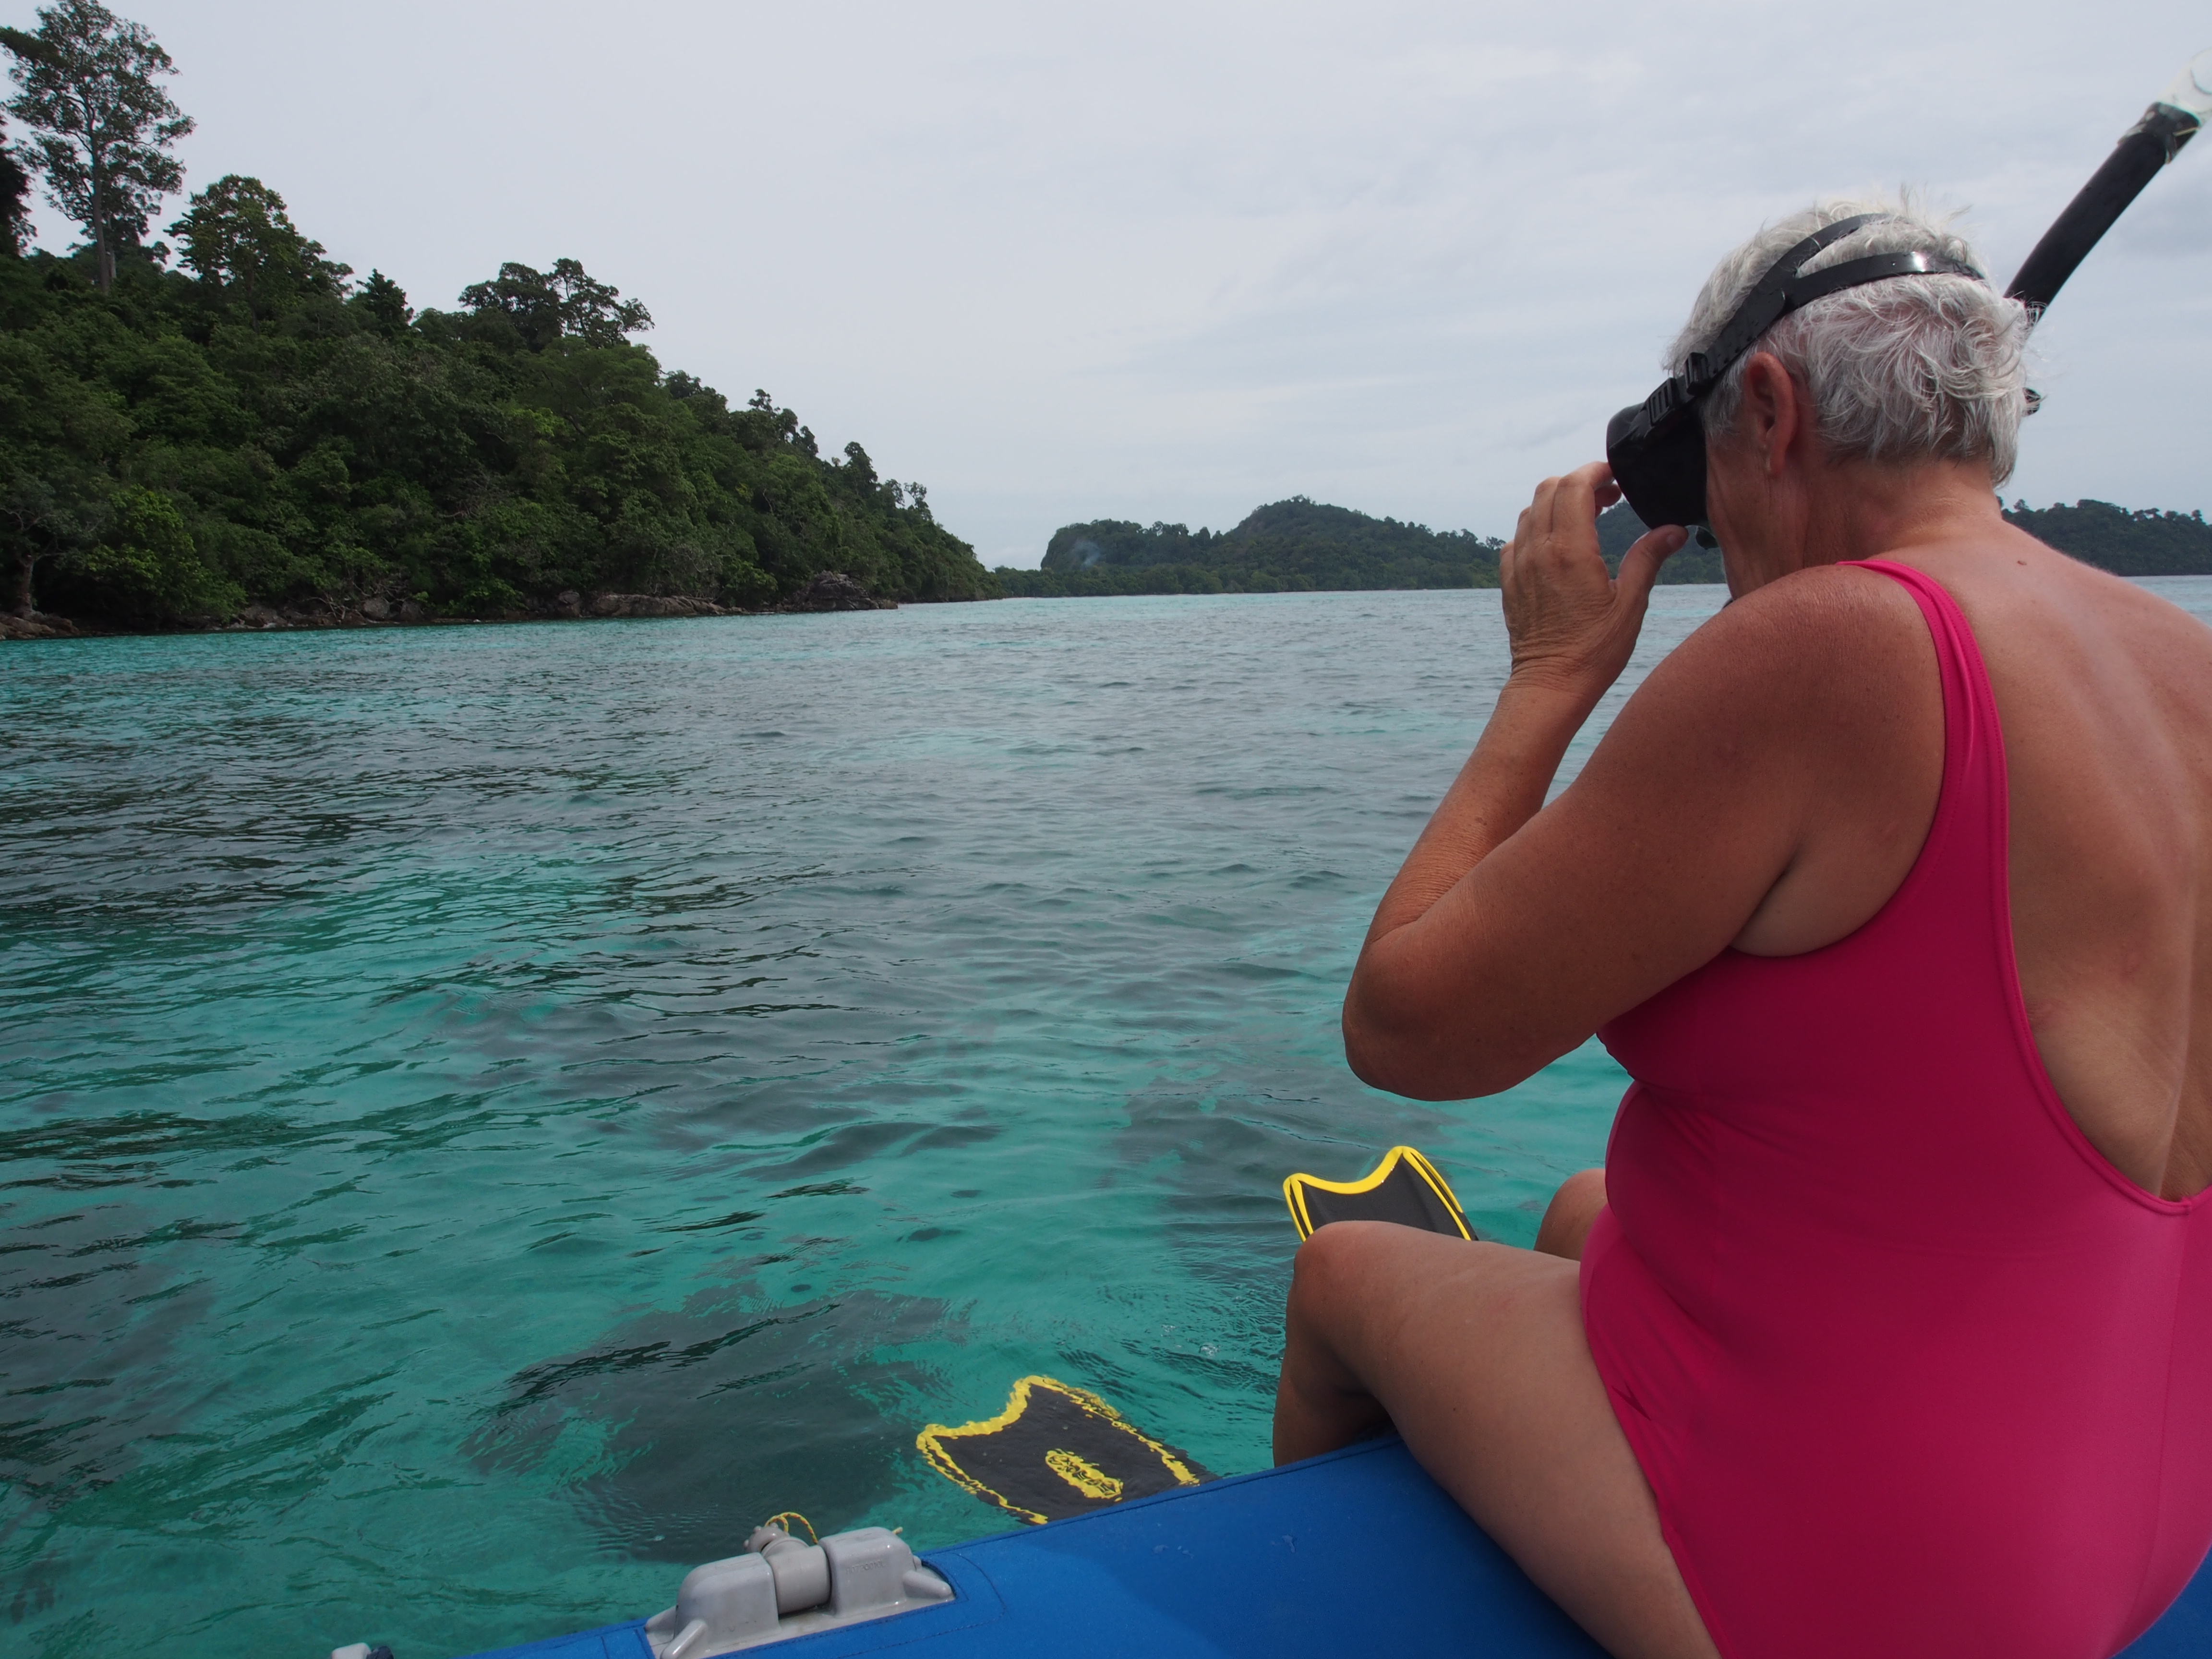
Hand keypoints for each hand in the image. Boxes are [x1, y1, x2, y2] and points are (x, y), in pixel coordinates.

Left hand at [1501, 463, 1686, 699]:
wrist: (1551, 685)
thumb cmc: (1594, 652)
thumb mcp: (1631, 605)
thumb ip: (1648, 559)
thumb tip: (1673, 530)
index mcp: (1570, 552)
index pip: (1574, 486)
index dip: (1596, 471)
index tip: (1616, 476)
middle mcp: (1538, 552)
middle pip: (1549, 488)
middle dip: (1579, 481)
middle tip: (1608, 495)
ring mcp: (1519, 565)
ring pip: (1531, 510)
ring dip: (1557, 502)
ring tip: (1588, 516)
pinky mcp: (1509, 581)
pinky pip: (1517, 538)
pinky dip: (1538, 527)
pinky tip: (1560, 544)